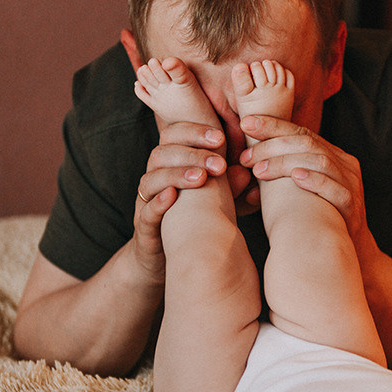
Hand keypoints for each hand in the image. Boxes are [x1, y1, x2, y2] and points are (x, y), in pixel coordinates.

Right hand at [133, 122, 253, 283]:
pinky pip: (146, 211)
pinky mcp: (145, 228)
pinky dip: (158, 202)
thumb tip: (246, 171)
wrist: (169, 260)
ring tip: (201, 178)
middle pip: (162, 153)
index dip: (193, 132)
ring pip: (151, 180)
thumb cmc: (194, 221)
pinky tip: (172, 196)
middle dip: (191, 153)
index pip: (174, 136)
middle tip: (218, 163)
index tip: (220, 137)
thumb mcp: (215, 199)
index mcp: (171, 166)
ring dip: (176, 175)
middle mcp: (155, 179)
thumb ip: (229, 184)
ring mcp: (146, 203)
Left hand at [238, 116, 370, 251]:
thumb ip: (281, 172)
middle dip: (272, 145)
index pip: (300, 132)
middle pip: (307, 142)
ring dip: (285, 163)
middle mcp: (344, 164)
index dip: (273, 126)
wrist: (345, 252)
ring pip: (319, 161)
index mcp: (331, 154)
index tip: (245, 124)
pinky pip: (335, 188)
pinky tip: (295, 177)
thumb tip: (243, 163)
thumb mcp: (300, 189)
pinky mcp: (352, 206)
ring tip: (259, 170)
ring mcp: (351, 184)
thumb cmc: (315, 218)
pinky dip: (315, 180)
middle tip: (246, 156)